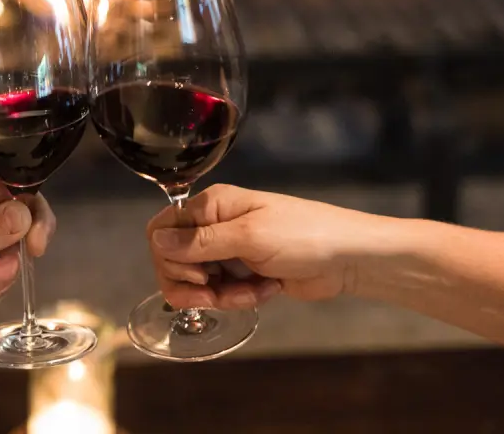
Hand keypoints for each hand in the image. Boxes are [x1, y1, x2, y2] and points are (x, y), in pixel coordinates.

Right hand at [147, 184, 379, 310]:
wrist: (349, 258)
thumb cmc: (303, 236)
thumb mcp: (249, 237)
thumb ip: (200, 242)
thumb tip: (155, 241)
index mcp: (212, 206)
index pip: (161, 230)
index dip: (168, 257)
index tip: (196, 273)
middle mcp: (214, 226)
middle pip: (173, 261)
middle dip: (192, 284)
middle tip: (215, 292)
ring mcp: (229, 252)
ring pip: (197, 283)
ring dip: (220, 295)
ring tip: (251, 291)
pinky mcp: (243, 274)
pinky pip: (222, 292)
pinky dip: (239, 297)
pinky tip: (266, 290)